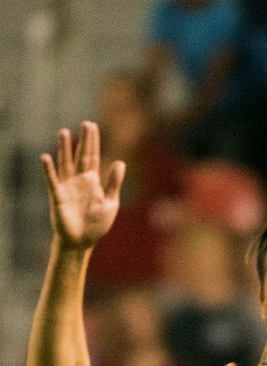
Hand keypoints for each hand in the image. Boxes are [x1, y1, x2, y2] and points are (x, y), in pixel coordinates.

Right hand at [41, 120, 124, 249]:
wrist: (82, 242)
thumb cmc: (96, 224)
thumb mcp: (110, 203)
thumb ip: (114, 183)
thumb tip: (120, 162)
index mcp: (92, 181)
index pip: (93, 157)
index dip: (93, 142)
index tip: (93, 126)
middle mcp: (79, 180)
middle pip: (80, 156)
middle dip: (83, 141)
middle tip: (86, 124)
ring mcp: (67, 187)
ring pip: (65, 164)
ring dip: (65, 149)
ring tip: (64, 133)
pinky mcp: (58, 196)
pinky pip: (52, 181)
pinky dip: (49, 170)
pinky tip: (46, 158)